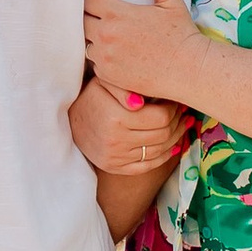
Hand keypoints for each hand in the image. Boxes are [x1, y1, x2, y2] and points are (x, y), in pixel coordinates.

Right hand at [70, 75, 190, 177]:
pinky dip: (165, 155)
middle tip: (183, 112)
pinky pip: (150, 165)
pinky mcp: (117, 167)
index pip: (161, 117)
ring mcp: (117, 157)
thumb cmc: (91, 97)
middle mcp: (116, 140)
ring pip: (160, 150)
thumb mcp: (104, 82)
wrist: (68, 122)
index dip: (174, 109)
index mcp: (116, 117)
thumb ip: (123, 86)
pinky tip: (172, 144)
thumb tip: (141, 103)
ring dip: (176, 137)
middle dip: (178, 122)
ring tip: (181, 125)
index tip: (176, 101)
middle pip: (163, 134)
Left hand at [81, 0, 210, 110]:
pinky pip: (94, 63)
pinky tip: (118, 54)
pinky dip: (102, 58)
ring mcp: (105, 57)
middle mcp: (106, 35)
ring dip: (93, 38)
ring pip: (85, 42)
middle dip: (88, 17)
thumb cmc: (181, 33)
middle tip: (101, 16)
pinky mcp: (107, 76)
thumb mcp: (170, 0)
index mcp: (117, 14)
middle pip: (80, 20)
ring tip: (111, 36)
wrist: (189, 71)